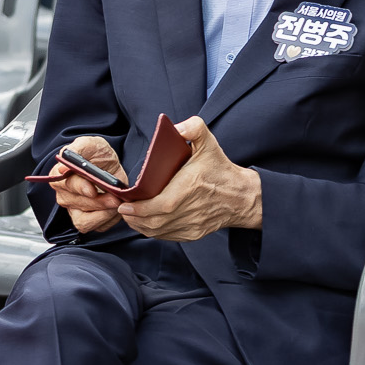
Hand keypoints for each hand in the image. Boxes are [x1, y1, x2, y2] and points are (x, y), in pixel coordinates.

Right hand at [43, 136, 123, 235]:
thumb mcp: (90, 144)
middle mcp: (64, 195)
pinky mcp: (89, 221)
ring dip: (103, 214)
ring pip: (84, 221)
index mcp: (59, 176)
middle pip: (77, 204)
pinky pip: (97, 227)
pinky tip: (116, 208)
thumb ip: (77, 150)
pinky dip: (109, 219)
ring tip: (116, 202)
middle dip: (98, 202)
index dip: (78, 188)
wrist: (111, 166)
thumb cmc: (97, 154)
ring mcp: (75, 210)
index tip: (92, 189)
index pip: (64, 185)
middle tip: (114, 197)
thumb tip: (63, 168)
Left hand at [116, 117, 261, 241]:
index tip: (126, 204)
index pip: (161, 205)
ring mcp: (193, 224)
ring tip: (130, 216)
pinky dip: (153, 232)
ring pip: (160, 232)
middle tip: (122, 209)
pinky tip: (145, 223)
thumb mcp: (209, 142)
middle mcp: (191, 208)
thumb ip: (193, 127)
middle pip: (156, 222)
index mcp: (191, 186)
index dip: (140, 208)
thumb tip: (175, 127)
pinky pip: (168, 236)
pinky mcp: (194, 233)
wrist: (242, 196)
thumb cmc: (221, 170)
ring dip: (141, 226)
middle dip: (134, 218)